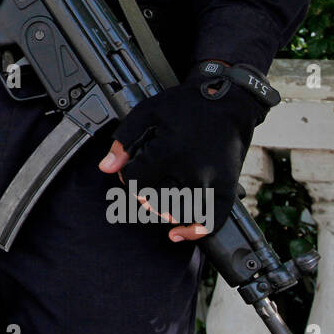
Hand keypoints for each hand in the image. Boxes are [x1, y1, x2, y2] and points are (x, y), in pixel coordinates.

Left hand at [102, 66, 269, 241]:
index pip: (136, 181)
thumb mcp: (147, 112)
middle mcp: (192, 172)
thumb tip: (106, 167)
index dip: (128, 176)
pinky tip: (178, 233)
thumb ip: (124, 140)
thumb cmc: (187, 104)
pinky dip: (194, 231)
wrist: (227, 100)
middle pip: (155, 200)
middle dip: (143, 193)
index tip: (131, 169)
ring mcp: (211, 183)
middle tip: (144, 181)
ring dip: (162, 209)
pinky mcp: (227, 189)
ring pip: (178, 212)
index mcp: (170, 152)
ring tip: (157, 197)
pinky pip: (211, 222)